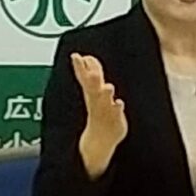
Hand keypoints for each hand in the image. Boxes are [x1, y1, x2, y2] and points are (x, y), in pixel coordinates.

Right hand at [71, 53, 127, 177]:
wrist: (99, 139)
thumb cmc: (98, 110)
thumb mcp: (92, 89)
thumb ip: (90, 72)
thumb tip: (81, 56)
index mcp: (91, 92)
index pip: (84, 76)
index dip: (80, 66)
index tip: (76, 56)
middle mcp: (96, 99)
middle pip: (92, 87)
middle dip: (91, 77)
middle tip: (88, 70)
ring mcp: (104, 109)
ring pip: (104, 100)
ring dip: (106, 93)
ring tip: (109, 86)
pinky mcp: (114, 117)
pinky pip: (115, 112)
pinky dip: (117, 107)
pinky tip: (119, 103)